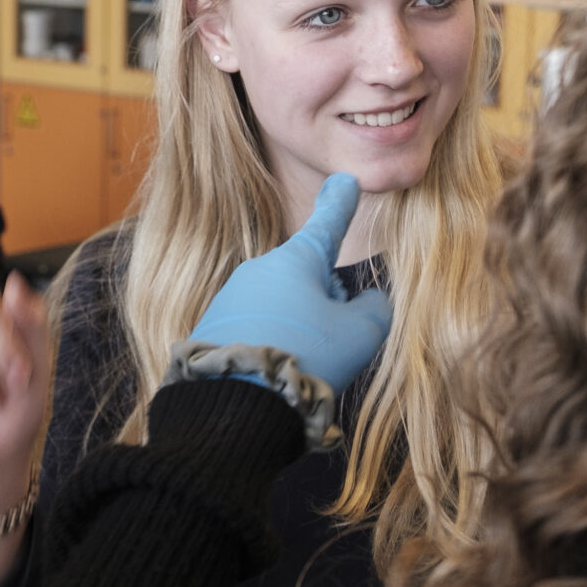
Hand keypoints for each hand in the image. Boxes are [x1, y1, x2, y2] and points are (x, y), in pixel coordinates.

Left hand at [190, 173, 393, 392]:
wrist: (235, 405)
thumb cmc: (307, 359)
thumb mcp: (360, 335)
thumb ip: (375, 309)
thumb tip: (369, 301)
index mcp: (295, 260)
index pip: (327, 225)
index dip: (340, 205)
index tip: (344, 181)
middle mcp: (258, 270)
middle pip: (307, 276)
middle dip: (326, 301)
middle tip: (332, 343)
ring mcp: (231, 298)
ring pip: (283, 305)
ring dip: (300, 328)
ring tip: (301, 366)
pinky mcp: (212, 327)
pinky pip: (255, 328)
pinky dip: (272, 344)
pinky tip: (274, 372)